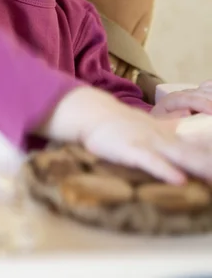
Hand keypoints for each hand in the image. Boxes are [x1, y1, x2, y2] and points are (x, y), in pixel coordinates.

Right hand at [37, 86, 211, 183]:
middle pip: (195, 153)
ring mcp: (148, 142)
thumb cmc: (119, 124)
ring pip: (180, 156)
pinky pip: (151, 162)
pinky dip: (165, 171)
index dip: (210, 152)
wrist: (93, 112)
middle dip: (209, 163)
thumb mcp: (148, 126)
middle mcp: (163, 138)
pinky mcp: (131, 149)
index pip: (198, 145)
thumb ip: (169, 127)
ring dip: (200, 166)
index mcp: (167, 134)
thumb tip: (185, 122)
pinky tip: (180, 180)